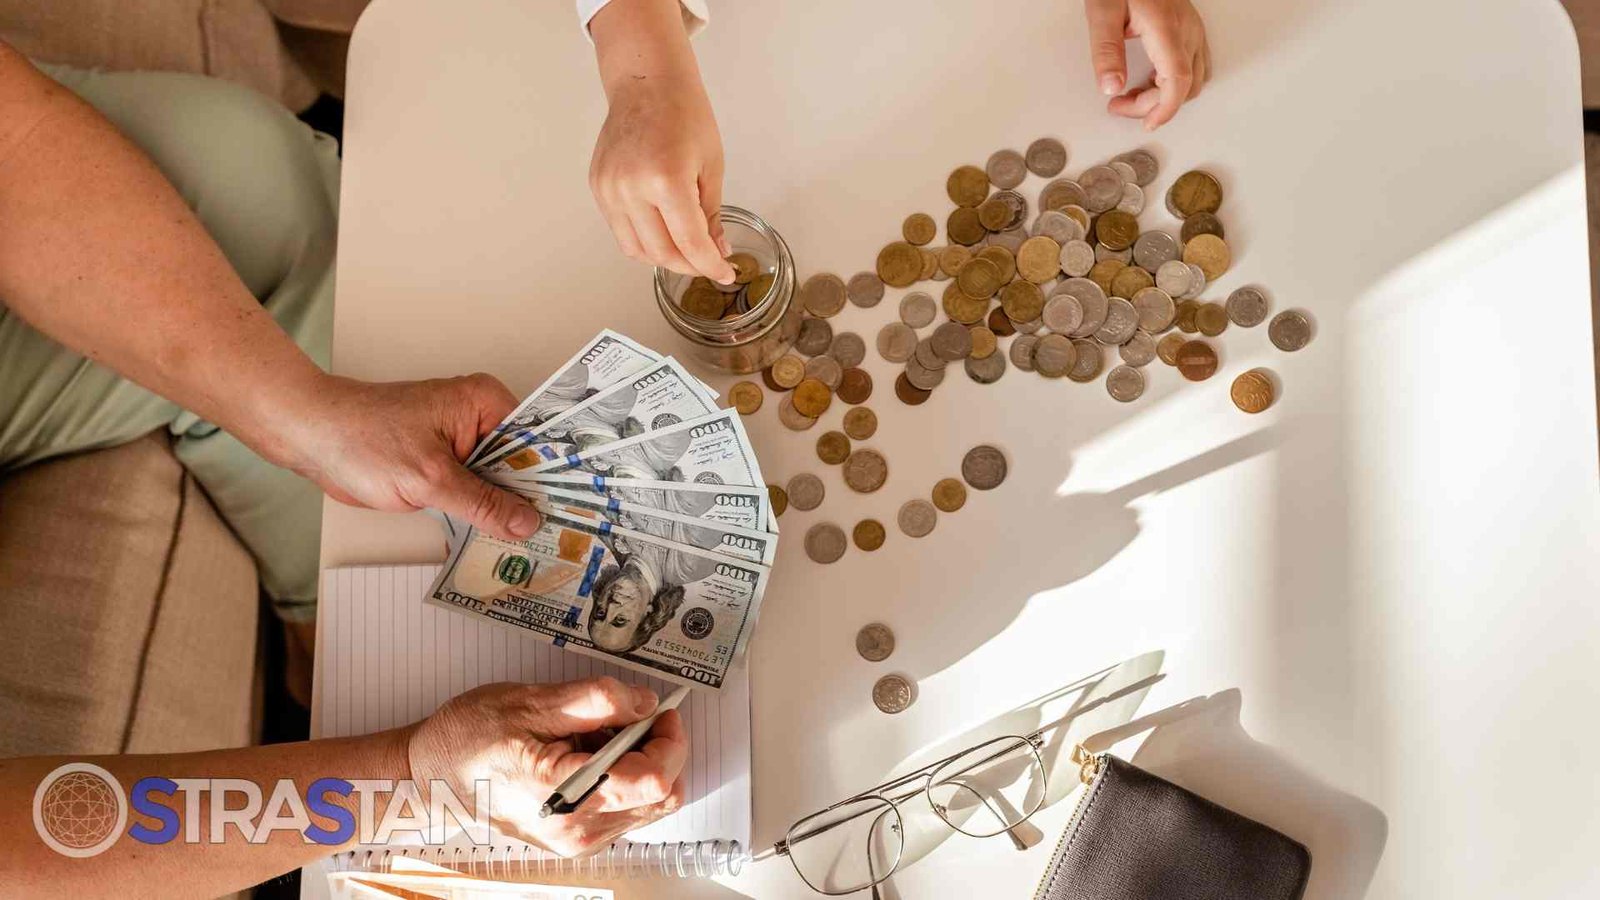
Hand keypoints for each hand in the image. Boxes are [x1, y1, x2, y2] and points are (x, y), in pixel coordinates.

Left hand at [270, 373, 542, 541]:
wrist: (313, 438)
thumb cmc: (362, 439)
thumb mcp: (430, 478)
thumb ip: (481, 503)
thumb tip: (525, 522)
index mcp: (484, 403)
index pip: (535, 442)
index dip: (555, 478)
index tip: (575, 512)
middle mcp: (478, 418)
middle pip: (521, 465)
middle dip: (531, 500)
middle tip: (558, 539)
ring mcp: (461, 443)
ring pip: (498, 483)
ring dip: (506, 512)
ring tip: (536, 547)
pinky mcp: (444, 465)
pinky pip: (474, 490)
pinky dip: (482, 514)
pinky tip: (498, 541)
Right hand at [406, 678, 688, 855]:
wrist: (429, 776)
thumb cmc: (470, 738)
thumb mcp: (532, 702)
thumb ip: (597, 700)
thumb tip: (645, 703)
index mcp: (569, 794)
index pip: (655, 778)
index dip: (669, 739)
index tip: (660, 711)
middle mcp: (579, 828)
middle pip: (661, 794)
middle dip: (658, 748)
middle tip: (628, 716)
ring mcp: (578, 838)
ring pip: (647, 803)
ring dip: (639, 762)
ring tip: (597, 734)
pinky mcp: (575, 837)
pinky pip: (624, 809)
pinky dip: (622, 777)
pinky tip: (588, 753)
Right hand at [588, 0, 733, 283]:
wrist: (647, 84)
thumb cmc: (684, 114)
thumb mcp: (711, 166)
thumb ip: (711, 215)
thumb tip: (717, 251)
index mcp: (666, 179)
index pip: (690, 243)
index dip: (711, 266)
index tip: (725, 274)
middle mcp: (631, 188)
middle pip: (662, 253)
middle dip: (690, 265)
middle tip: (709, 262)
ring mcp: (609, 189)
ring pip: (637, 250)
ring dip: (665, 258)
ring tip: (687, 249)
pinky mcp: (598, 187)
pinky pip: (621, 230)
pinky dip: (644, 240)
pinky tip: (663, 231)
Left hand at [1086, 0, 1210, 129]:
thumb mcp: (1102, 11)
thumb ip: (1106, 51)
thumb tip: (1111, 88)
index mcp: (1167, 29)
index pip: (1178, 82)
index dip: (1165, 110)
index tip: (1146, 123)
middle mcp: (1187, 31)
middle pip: (1185, 86)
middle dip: (1154, 106)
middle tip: (1120, 105)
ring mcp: (1193, 29)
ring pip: (1194, 79)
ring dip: (1166, 96)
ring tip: (1133, 94)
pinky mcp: (1190, 28)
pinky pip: (1194, 65)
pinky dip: (1174, 82)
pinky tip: (1149, 80)